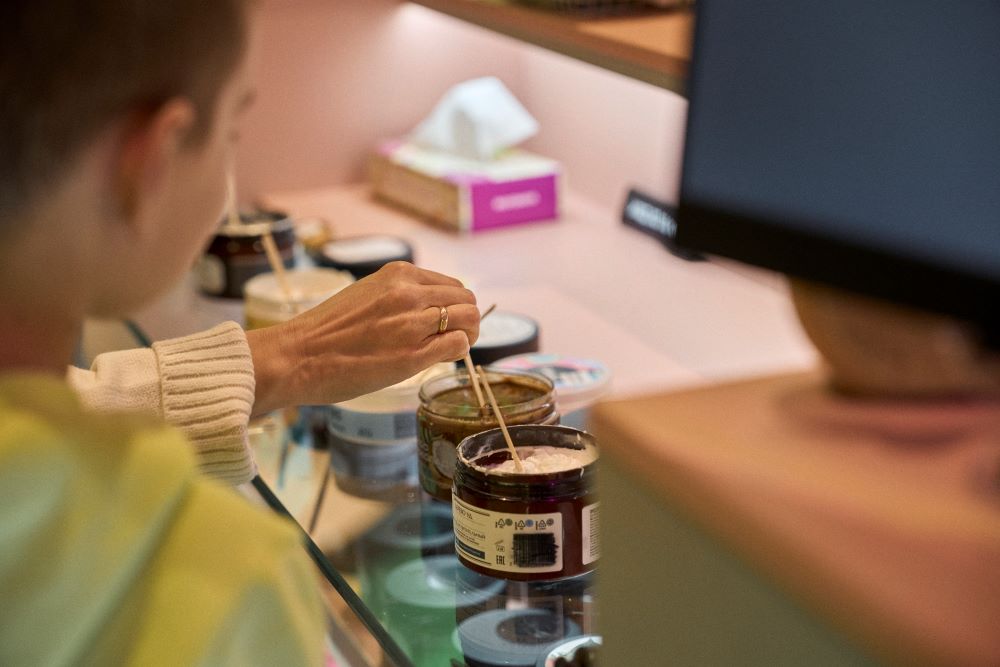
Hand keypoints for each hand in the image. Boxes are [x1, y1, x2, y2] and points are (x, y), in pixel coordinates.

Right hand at [246, 262, 478, 414]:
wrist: (297, 356)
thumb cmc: (325, 332)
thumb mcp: (366, 295)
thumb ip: (398, 296)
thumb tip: (427, 309)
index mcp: (397, 275)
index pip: (450, 285)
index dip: (454, 305)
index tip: (445, 320)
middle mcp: (408, 293)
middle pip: (465, 300)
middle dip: (465, 319)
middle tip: (454, 337)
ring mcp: (412, 323)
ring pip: (468, 319)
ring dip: (467, 334)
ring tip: (451, 348)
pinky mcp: (412, 355)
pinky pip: (457, 345)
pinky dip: (457, 351)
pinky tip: (442, 358)